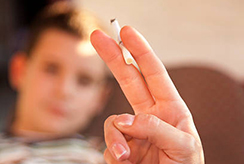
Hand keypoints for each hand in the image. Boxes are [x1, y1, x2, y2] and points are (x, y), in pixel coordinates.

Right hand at [91, 26, 203, 163]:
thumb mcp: (184, 146)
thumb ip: (158, 128)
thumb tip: (126, 120)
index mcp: (169, 108)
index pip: (153, 73)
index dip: (140, 51)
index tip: (126, 33)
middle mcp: (149, 115)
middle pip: (128, 79)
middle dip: (113, 57)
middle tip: (98, 36)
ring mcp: (133, 131)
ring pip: (114, 122)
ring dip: (115, 136)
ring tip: (125, 156)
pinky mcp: (121, 148)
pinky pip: (109, 145)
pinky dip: (114, 153)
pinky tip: (127, 163)